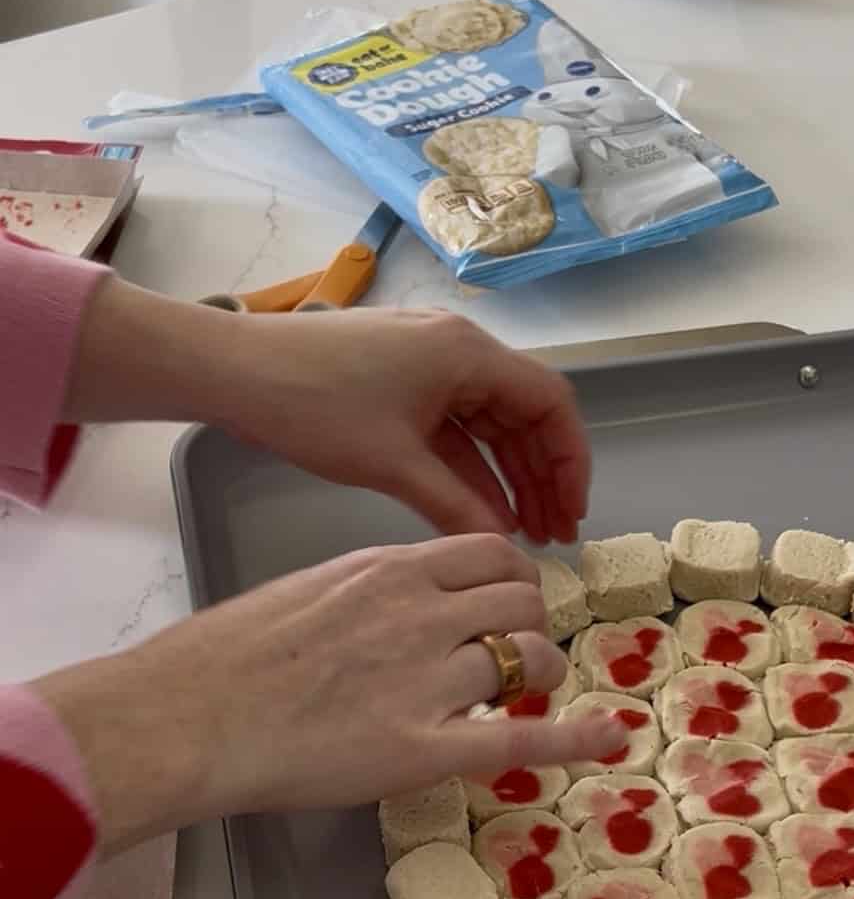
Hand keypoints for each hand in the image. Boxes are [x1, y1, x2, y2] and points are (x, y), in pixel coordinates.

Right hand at [34, 537, 621, 854]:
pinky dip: (574, 737)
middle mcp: (422, 612)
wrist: (187, 716)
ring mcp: (429, 679)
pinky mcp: (425, 747)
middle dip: (533, 622)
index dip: (514, 579)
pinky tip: (609, 738)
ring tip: (526, 694)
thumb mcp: (307, 591)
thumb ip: (371, 593)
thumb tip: (408, 607)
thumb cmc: (227, 659)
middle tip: (520, 652)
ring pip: (527, 658)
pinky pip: (521, 738)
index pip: (490, 553)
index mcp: (390, 568)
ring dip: (536, 674)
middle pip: (523, 599)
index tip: (509, 602)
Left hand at [225, 308, 588, 546]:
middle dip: (544, 478)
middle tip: (554, 537)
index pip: (551, 403)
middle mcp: (458, 351)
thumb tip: (502, 547)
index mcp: (468, 354)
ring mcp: (428, 365)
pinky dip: (471, 470)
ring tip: (525, 534)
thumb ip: (457, 506)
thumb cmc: (315, 405)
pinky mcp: (400, 382)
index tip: (573, 514)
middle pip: (525, 415)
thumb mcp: (394, 464)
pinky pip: (454, 430)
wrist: (235, 372)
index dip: (571, 462)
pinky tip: (480, 513)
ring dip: (510, 479)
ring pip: (490, 426)